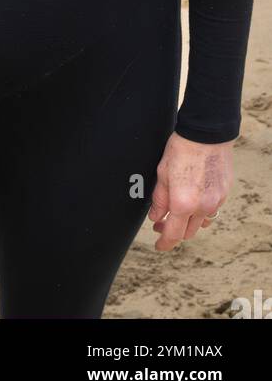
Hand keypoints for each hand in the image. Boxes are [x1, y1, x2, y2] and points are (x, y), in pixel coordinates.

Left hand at [147, 132, 232, 250]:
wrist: (206, 135)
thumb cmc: (181, 150)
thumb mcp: (162, 174)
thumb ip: (159, 200)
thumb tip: (155, 217)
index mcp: (183, 203)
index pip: (173, 234)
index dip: (164, 243)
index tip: (158, 245)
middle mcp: (202, 207)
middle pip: (188, 233)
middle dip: (173, 232)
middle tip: (161, 223)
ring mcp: (216, 202)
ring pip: (201, 223)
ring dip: (189, 223)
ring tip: (177, 213)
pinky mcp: (224, 194)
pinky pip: (211, 210)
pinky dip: (201, 212)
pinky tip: (193, 201)